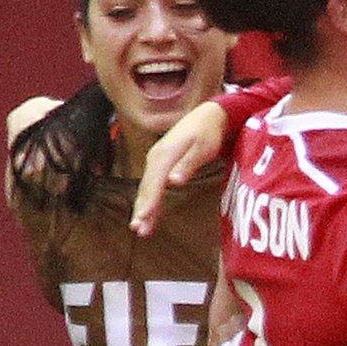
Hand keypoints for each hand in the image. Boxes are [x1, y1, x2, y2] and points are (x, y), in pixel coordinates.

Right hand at [131, 101, 228, 234]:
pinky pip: (152, 185)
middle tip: (138, 229)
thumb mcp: (202, 147)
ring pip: (147, 188)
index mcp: (164, 155)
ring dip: (143, 208)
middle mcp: (155, 158)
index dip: (149, 202)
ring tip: (140, 228)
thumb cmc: (208, 132)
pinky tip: (148, 214)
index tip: (142, 219)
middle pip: (146, 188)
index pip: (154, 183)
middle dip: (142, 209)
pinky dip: (149, 200)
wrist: (208, 116)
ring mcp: (156, 161)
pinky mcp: (160, 164)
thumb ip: (188, 164)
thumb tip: (173, 182)